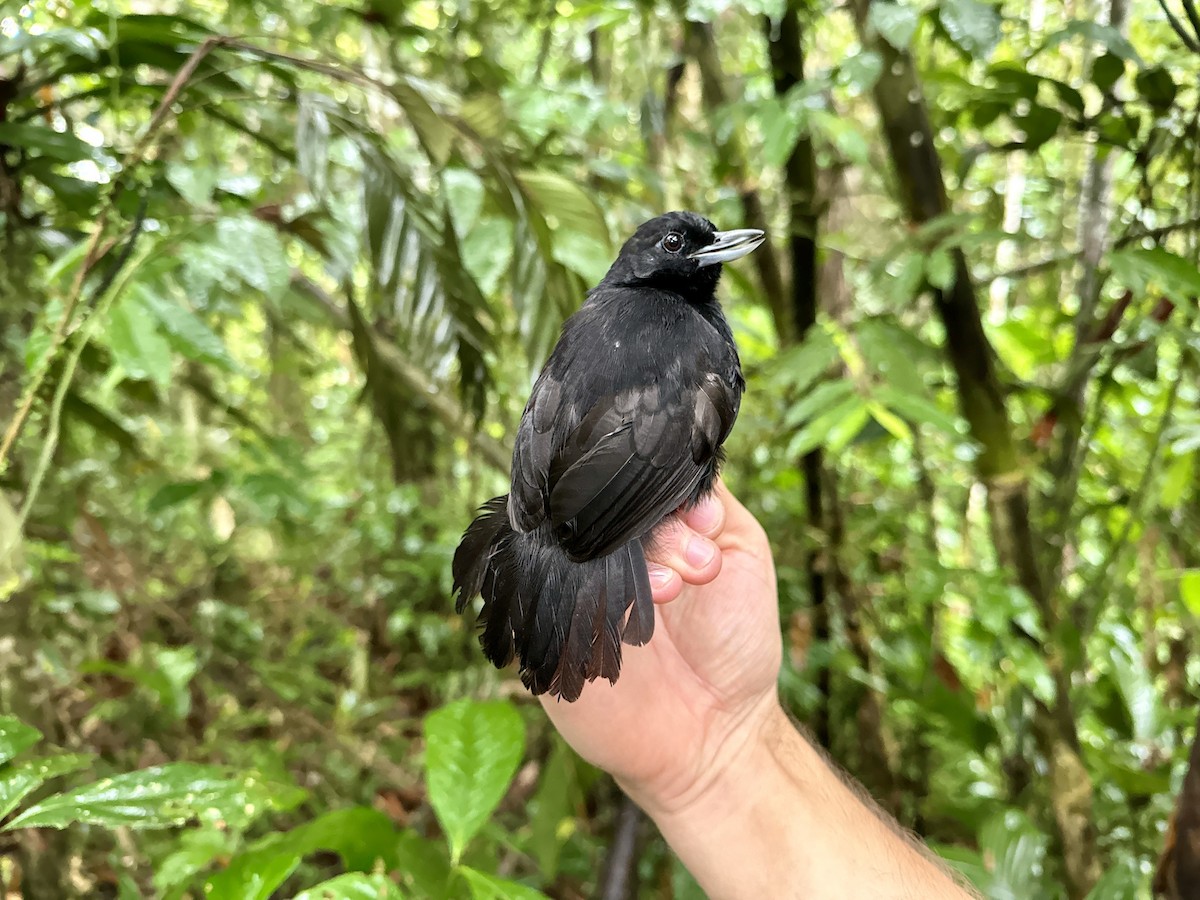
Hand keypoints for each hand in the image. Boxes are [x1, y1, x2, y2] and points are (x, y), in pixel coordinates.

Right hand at [539, 480, 781, 813]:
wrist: (715, 731)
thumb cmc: (733, 639)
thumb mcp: (740, 549)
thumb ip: (708, 497)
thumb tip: (676, 462)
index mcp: (643, 520)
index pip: (629, 471)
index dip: (660, 484)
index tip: (703, 520)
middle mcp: (601, 545)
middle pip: (597, 498)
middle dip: (652, 527)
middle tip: (699, 566)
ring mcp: (569, 582)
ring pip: (569, 536)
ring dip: (628, 559)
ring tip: (674, 591)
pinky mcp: (543, 627)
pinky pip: (537, 586)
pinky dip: (586, 589)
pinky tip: (637, 607)